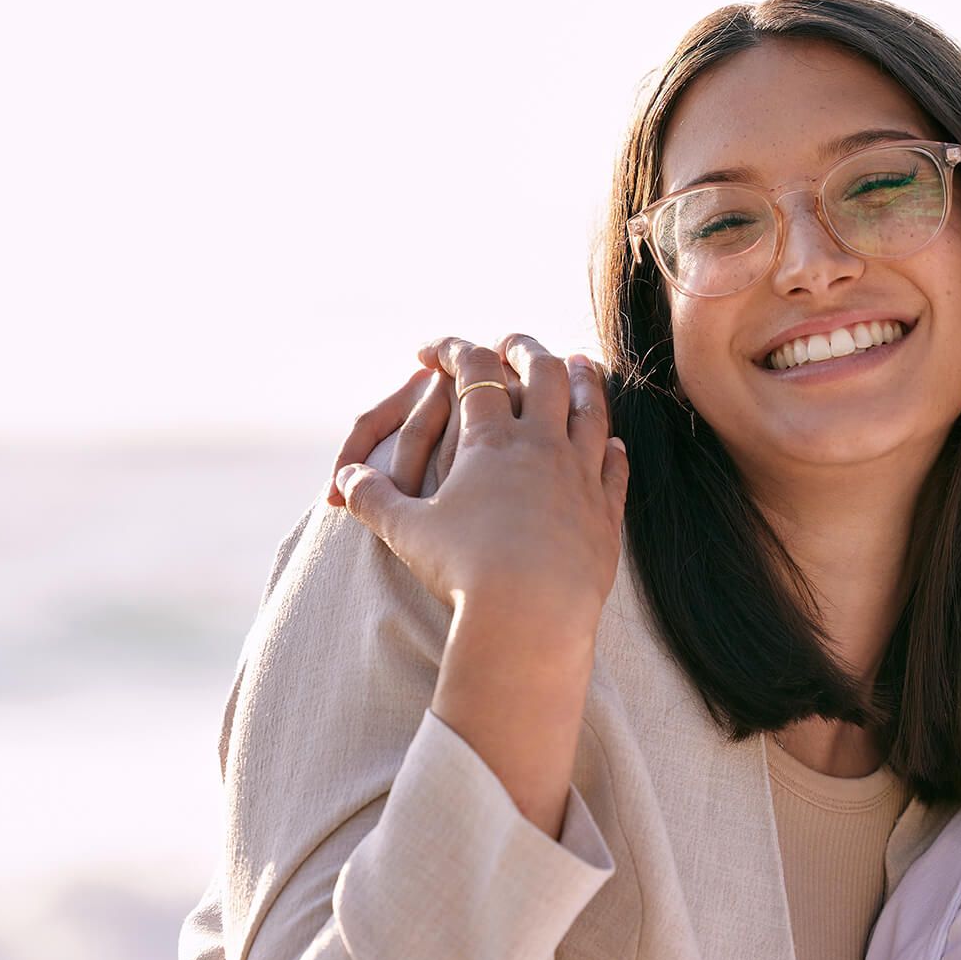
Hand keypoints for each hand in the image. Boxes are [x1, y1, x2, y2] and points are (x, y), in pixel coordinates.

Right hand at [334, 336, 628, 623]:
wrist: (530, 617)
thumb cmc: (464, 572)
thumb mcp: (406, 531)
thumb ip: (373, 498)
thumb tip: (345, 479)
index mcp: (492, 440)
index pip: (474, 371)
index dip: (453, 349)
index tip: (436, 349)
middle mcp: (543, 446)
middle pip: (544, 372)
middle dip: (525, 348)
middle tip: (511, 342)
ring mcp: (581, 475)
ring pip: (591, 411)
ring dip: (584, 383)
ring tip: (579, 366)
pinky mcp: (606, 512)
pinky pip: (615, 468)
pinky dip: (612, 450)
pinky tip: (612, 445)